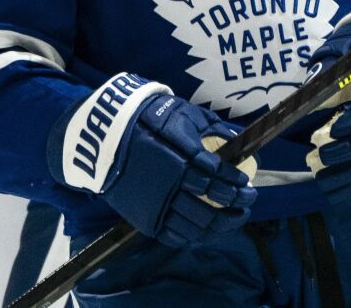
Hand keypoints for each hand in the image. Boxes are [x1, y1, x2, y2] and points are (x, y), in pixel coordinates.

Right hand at [50, 73, 256, 246]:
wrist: (103, 142)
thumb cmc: (145, 123)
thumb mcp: (179, 115)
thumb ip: (209, 128)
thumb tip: (237, 137)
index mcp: (180, 160)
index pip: (218, 177)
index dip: (236, 182)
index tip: (247, 183)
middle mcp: (171, 186)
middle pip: (212, 205)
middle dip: (236, 206)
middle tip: (248, 202)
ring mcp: (158, 206)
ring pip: (198, 224)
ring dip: (221, 224)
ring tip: (234, 218)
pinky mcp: (146, 219)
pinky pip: (177, 235)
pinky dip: (196, 234)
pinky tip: (207, 228)